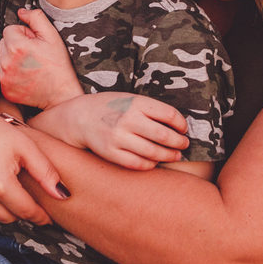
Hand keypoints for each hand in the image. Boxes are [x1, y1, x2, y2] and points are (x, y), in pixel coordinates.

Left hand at [0, 8, 83, 109]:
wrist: (62, 95)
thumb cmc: (59, 64)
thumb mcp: (52, 36)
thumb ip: (36, 18)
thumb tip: (20, 12)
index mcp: (16, 47)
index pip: (9, 30)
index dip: (24, 34)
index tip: (35, 44)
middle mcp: (6, 63)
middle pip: (4, 43)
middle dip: (16, 45)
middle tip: (34, 55)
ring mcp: (4, 78)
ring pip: (2, 58)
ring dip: (12, 58)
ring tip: (31, 66)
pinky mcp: (5, 90)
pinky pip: (3, 73)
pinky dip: (12, 73)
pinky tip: (26, 77)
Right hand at [0, 107, 67, 224]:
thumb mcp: (25, 146)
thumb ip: (45, 172)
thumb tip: (64, 195)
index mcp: (0, 185)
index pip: (26, 212)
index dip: (40, 216)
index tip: (48, 217)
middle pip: (9, 218)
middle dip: (22, 213)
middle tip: (32, 204)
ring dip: (5, 208)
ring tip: (14, 193)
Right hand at [30, 92, 189, 169]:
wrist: (79, 117)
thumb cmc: (110, 107)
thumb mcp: (130, 99)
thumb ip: (151, 109)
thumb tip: (179, 126)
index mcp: (135, 102)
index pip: (169, 115)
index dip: (181, 124)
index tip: (183, 129)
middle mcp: (127, 119)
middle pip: (164, 135)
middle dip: (179, 142)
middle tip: (184, 145)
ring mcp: (118, 137)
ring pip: (153, 152)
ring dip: (169, 156)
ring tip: (175, 156)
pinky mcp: (110, 153)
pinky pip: (138, 164)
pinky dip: (151, 164)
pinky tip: (155, 161)